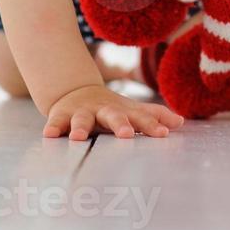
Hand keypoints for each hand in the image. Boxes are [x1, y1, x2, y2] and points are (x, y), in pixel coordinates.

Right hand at [42, 84, 184, 139]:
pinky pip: (55, 123)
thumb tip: (181, 122)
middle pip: (114, 116)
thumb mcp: (131, 109)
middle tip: (126, 135)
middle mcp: (103, 111)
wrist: (75, 91)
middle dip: (119, 125)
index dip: (152, 125)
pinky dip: (52, 128)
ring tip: (76, 139)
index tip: (164, 134)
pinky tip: (49, 136)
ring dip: (80, 128)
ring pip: (81, 121)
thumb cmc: (110, 108)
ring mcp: (82, 113)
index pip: (141, 117)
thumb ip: (154, 115)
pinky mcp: (61, 117)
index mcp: (123, 111)